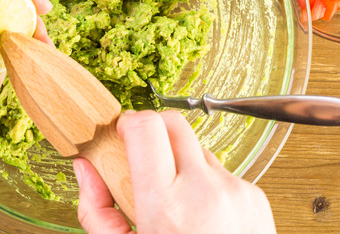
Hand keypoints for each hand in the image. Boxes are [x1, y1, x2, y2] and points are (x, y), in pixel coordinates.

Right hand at [74, 110, 275, 233]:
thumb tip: (85, 169)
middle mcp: (203, 191)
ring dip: (180, 163)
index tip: (121, 135)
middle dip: (152, 132)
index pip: (145, 127)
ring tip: (176, 203)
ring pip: (197, 149)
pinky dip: (206, 185)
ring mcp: (233, 190)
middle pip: (172, 124)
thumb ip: (97, 210)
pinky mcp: (255, 196)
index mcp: (165, 206)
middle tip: (141, 159)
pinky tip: (202, 216)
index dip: (129, 124)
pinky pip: (221, 173)